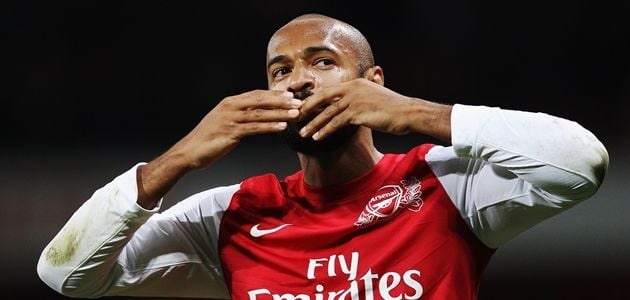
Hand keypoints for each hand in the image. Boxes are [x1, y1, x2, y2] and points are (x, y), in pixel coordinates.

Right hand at [137, 90, 301, 207]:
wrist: (189, 151)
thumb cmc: (208, 139)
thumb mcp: (225, 123)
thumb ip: (240, 117)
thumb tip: (257, 117)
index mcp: (230, 102)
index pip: (257, 95)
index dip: (274, 95)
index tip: (290, 96)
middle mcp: (230, 107)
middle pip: (261, 101)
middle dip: (281, 101)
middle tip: (299, 102)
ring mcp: (230, 119)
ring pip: (260, 114)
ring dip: (280, 114)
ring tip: (296, 114)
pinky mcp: (230, 132)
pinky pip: (255, 128)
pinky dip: (270, 127)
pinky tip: (283, 127)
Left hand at [298, 79, 450, 140]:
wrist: (407, 113)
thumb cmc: (393, 108)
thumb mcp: (375, 96)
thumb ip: (361, 97)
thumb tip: (351, 106)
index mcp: (355, 83)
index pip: (328, 90)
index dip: (314, 99)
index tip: (304, 108)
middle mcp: (352, 89)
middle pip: (323, 98)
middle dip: (307, 109)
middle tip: (296, 118)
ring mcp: (354, 100)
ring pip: (327, 113)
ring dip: (313, 124)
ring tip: (303, 133)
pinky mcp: (357, 113)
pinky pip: (336, 123)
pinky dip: (325, 130)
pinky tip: (317, 137)